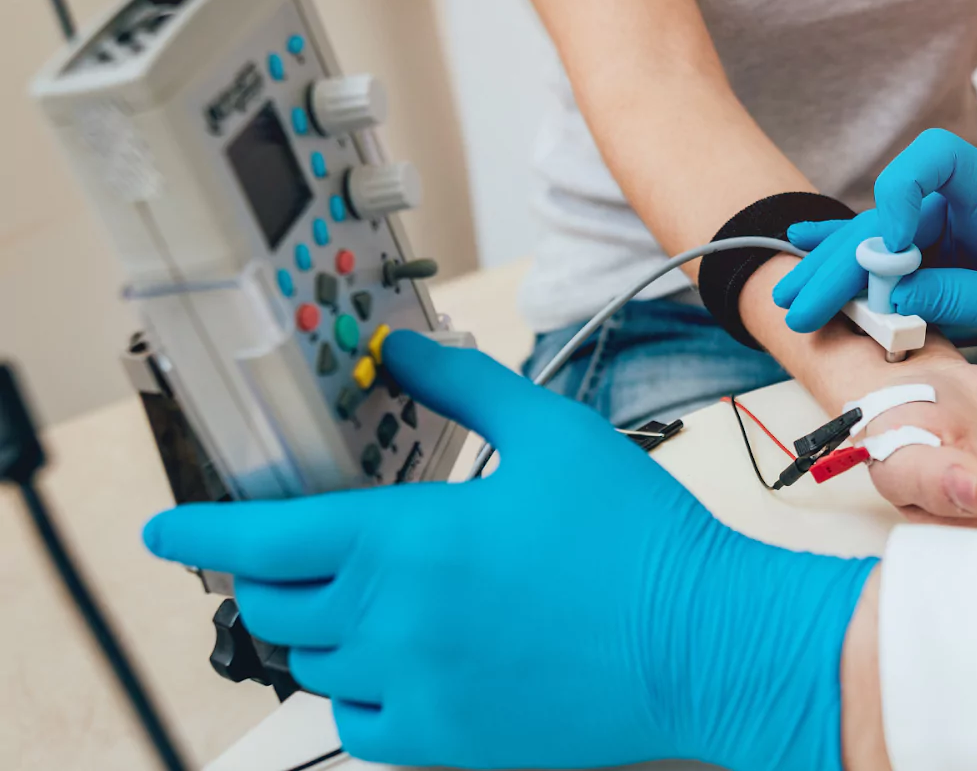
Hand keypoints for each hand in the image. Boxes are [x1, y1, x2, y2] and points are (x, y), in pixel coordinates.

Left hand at [142, 332, 874, 770]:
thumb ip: (461, 386)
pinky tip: (394, 664)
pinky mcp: (448, 740)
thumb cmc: (634, 536)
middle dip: (269, 570)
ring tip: (364, 599)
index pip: (264, 536)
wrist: (699, 638)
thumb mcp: (550, 433)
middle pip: (275, 602)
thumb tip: (397, 355)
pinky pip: (358, 725)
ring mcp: (414, 688)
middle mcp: (392, 622)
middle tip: (295, 550)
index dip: (201, 528)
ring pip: (313, 663)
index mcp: (406, 540)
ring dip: (318, 626)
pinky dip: (355, 692)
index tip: (165, 529)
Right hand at [778, 129, 976, 368]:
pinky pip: (893, 267)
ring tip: (791, 299)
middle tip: (803, 300)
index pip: (934, 162)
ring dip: (835, 274)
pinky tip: (808, 256)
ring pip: (881, 246)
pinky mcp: (947, 268)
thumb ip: (964, 297)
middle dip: (843, 258)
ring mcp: (953, 238)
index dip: (901, 195)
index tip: (889, 248)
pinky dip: (852, 269)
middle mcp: (966, 210)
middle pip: (890, 215)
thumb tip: (896, 295)